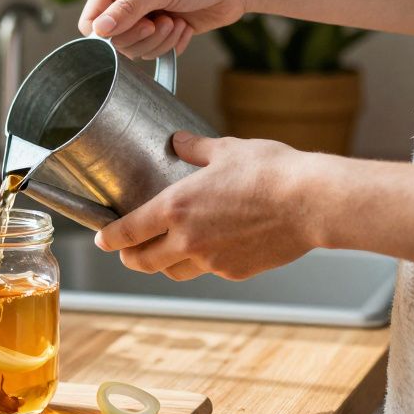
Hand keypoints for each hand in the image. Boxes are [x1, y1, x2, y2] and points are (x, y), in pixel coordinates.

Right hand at [78, 0, 250, 58]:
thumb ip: (128, 9)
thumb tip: (99, 29)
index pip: (91, 21)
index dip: (109, 32)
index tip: (139, 24)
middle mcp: (126, 1)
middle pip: (114, 40)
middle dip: (142, 36)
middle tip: (162, 21)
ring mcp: (145, 17)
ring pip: (136, 49)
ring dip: (160, 41)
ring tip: (177, 21)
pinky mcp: (163, 31)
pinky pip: (156, 52)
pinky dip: (172, 45)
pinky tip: (185, 26)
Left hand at [94, 132, 319, 280]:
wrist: (311, 203)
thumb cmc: (271, 172)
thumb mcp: (227, 150)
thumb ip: (196, 148)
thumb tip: (180, 141)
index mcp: (176, 207)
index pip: (128, 231)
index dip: (109, 238)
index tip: (101, 240)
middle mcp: (188, 239)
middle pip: (143, 261)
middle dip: (130, 258)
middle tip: (127, 252)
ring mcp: (211, 260)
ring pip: (174, 271)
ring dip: (163, 264)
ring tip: (164, 253)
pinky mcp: (235, 272)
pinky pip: (209, 271)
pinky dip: (203, 263)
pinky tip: (211, 248)